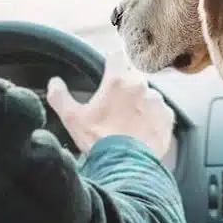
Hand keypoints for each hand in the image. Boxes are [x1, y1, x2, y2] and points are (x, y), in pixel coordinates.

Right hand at [47, 54, 175, 166]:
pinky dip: (153, 116)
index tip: (109, 71)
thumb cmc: (98, 141)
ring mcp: (157, 101)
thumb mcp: (72, 119)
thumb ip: (60, 96)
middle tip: (116, 103)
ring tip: (130, 120)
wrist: (126, 167)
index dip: (111, 63)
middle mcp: (140, 86)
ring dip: (140, 101)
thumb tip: (54, 82)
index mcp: (117, 81)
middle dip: (125, 85)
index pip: (116, 56)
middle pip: (133, 75)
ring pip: (148, 93)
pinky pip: (161, 110)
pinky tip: (143, 129)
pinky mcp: (168, 117)